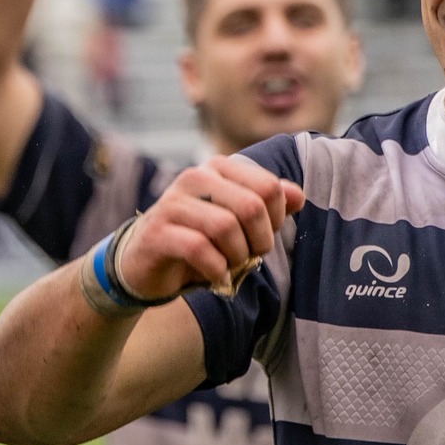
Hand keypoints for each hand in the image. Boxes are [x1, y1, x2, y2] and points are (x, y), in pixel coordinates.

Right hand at [114, 156, 301, 299]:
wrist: (146, 262)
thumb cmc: (198, 239)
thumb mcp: (237, 221)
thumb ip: (268, 205)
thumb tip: (299, 196)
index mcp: (217, 168)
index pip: (268, 187)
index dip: (275, 219)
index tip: (261, 237)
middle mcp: (194, 178)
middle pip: (251, 207)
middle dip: (258, 241)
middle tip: (250, 256)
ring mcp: (172, 203)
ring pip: (225, 227)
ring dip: (237, 257)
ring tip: (230, 266)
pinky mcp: (157, 232)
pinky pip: (200, 249)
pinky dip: (216, 270)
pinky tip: (215, 276)